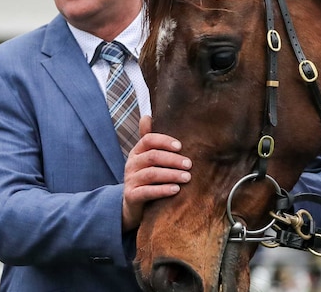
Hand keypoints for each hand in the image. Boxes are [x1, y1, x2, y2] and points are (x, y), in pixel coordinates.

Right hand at [122, 115, 191, 230]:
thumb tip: (147, 115)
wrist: (132, 205)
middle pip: (152, 156)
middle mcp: (131, 164)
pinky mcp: (131, 197)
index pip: (148, 140)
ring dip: (171, 174)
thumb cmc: (146, 178)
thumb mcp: (148, 158)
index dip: (164, 141)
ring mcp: (130, 180)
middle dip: (173, 159)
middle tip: (190, 164)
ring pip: (151, 174)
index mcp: (137, 152)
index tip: (181, 146)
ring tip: (187, 177)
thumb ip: (151, 139)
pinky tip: (176, 190)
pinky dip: (163, 190)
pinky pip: (147, 192)